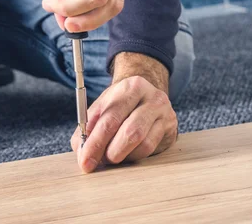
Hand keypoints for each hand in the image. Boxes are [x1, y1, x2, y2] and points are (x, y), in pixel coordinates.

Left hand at [70, 53, 176, 172]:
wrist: (147, 96)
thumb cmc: (121, 104)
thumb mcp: (103, 107)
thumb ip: (88, 127)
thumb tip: (82, 152)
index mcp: (130, 87)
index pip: (110, 118)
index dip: (95, 142)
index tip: (85, 160)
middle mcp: (151, 97)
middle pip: (129, 131)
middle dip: (108, 152)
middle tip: (95, 164)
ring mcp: (164, 112)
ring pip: (141, 142)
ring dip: (121, 155)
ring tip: (110, 156)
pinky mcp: (170, 127)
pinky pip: (149, 148)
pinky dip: (133, 155)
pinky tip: (126, 152)